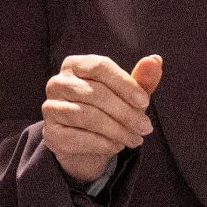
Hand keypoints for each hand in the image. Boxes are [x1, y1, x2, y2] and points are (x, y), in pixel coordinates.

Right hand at [41, 53, 163, 183]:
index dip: (124, 83)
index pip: (99, 66)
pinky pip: (78, 138)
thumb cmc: (108, 110)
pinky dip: (103, 144)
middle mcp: (57, 83)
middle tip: (146, 127)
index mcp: (75, 64)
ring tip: (135, 139)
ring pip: (87, 116)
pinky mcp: (50, 133)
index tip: (145, 102)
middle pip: (95, 93)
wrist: (86, 144)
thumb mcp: (127, 94)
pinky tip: (117, 146)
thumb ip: (141, 78)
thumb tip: (156, 60)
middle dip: (125, 112)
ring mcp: (50, 108)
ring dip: (117, 130)